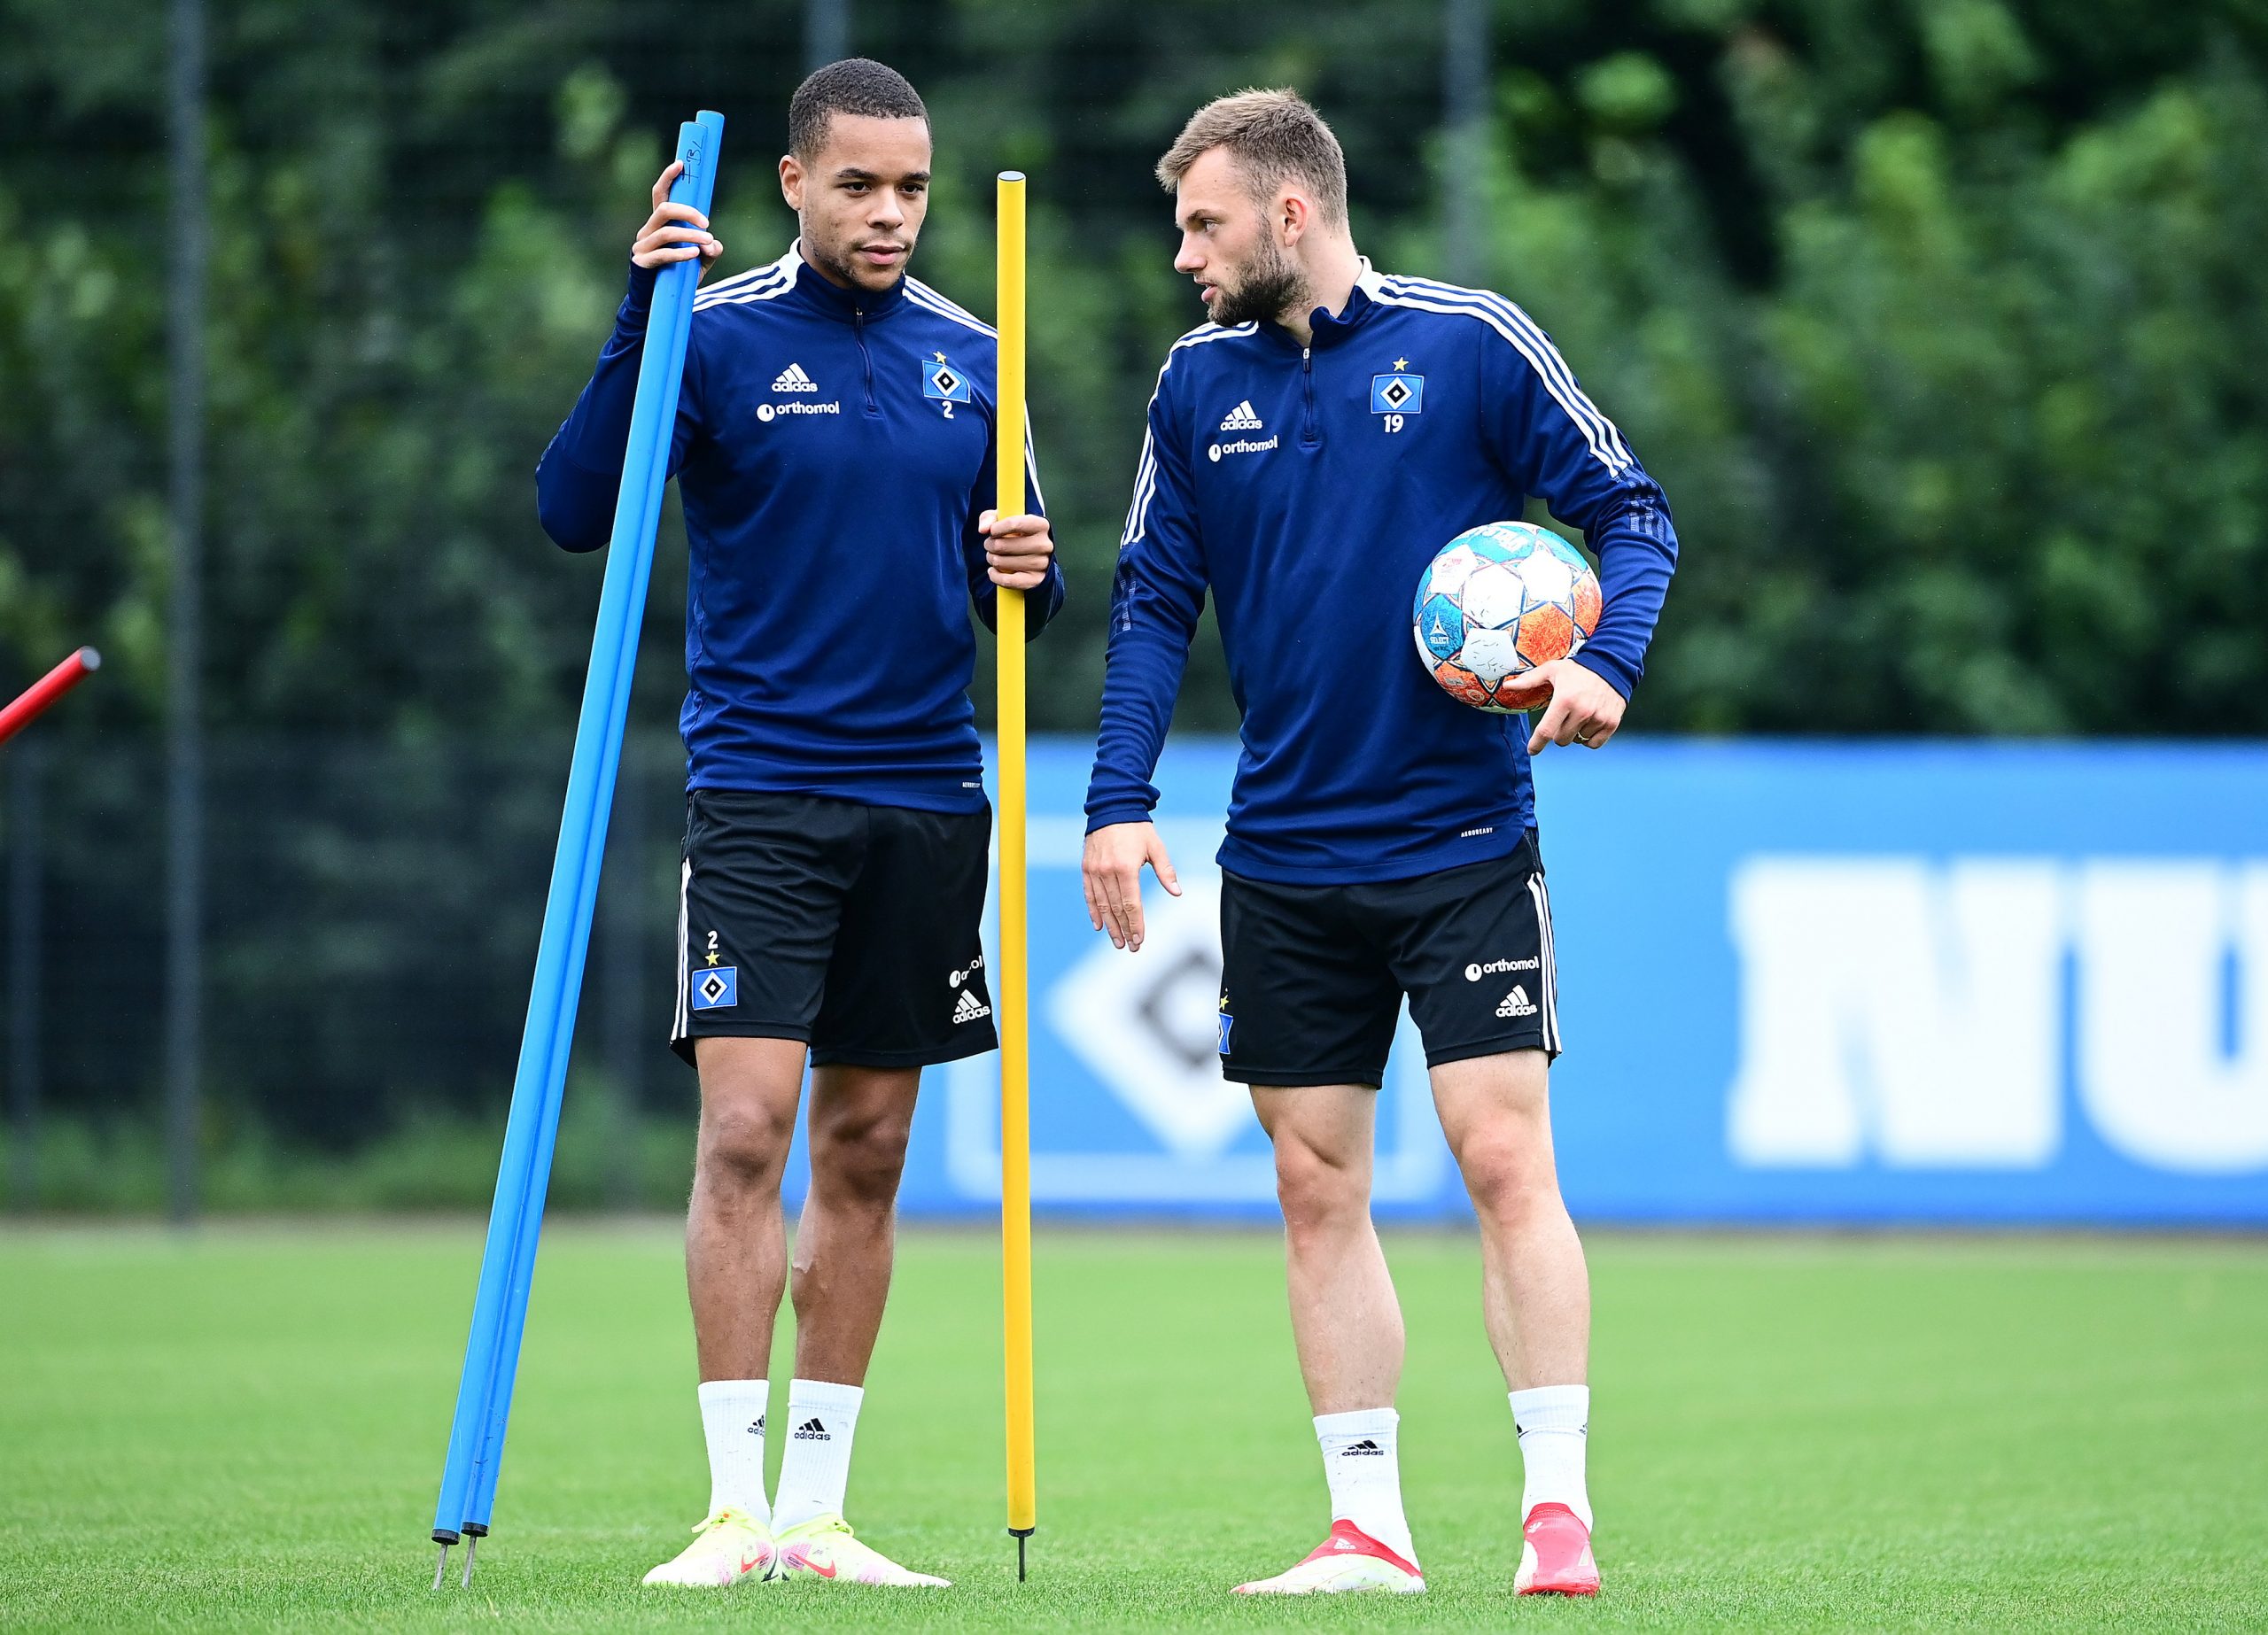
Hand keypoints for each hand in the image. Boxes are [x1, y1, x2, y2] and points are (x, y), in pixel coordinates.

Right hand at [631, 161, 721, 273]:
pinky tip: (694, 253)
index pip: (660, 195)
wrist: (661, 302)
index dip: (668, 178)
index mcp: (659, 224)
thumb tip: (713, 243)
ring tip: (707, 241)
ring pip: (667, 232)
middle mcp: (647, 231)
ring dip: (690, 234)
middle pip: (664, 210)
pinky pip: (663, 254)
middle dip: (688, 212)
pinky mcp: (642, 262)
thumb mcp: (700, 260)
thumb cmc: (679, 276)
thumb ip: (710, 249)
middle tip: (707, 224)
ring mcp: (642, 246)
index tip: (681, 164)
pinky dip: (680, 253)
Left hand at [978, 510, 1053, 590]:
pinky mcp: (1035, 580)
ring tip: (993, 556)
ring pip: (1002, 563)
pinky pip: (1007, 581)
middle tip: (989, 545)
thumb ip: (989, 518)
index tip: (991, 531)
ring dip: (992, 559)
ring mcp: (1042, 564)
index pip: (1013, 524)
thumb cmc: (1016, 532)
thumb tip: (983, 529)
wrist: (1035, 555)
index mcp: (1041, 525)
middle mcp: (1044, 545)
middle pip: (1002, 545)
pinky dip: (994, 576)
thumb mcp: (1004, 519)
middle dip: (989, 545)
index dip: (996, 528)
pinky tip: (993, 571)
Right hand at [1082, 822, 1179, 951]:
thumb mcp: (1156, 847)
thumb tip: (1177, 892)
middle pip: (1116, 909)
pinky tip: (1099, 926)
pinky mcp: (1086, 869)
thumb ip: (1166, 871)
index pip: (1131, 904)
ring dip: (1110, 926)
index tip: (1140, 940)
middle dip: (1125, 930)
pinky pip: (1089, 895)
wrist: (1112, 808)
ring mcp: (1095, 871)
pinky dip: (1094, 912)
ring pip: (1102, 905)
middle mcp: (1108, 871)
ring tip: (1117, 942)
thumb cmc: (1137, 829)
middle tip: (1131, 947)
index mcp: (1126, 867)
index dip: (1136, 924)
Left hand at [1498, 659, 1626, 754]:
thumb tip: (1507, 687)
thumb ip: (1529, 680)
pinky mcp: (1611, 723)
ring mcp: (1598, 718)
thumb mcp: (1552, 670)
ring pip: (1577, 740)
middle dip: (1557, 733)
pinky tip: (1588, 723)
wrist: (1612, 665)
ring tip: (1578, 715)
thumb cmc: (1578, 669)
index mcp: (1564, 700)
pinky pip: (1593, 744)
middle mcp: (1582, 711)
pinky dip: (1589, 738)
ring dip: (1574, 733)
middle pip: (1561, 739)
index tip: (1532, 750)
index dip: (1537, 744)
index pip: (1546, 731)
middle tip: (1562, 718)